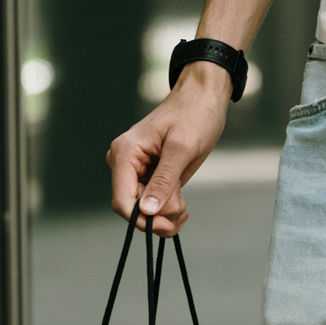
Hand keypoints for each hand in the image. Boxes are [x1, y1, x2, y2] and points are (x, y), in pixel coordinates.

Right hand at [106, 62, 231, 234]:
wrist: (202, 99)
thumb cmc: (194, 116)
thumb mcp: (182, 149)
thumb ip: (164, 181)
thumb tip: (147, 211)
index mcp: (125, 153)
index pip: (122, 200)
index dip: (142, 219)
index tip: (168, 225)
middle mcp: (123, 162)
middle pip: (132, 207)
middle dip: (158, 216)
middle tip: (184, 212)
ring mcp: (134, 169)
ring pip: (143, 208)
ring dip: (165, 213)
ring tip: (185, 204)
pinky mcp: (146, 174)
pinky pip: (151, 201)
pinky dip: (166, 206)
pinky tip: (180, 201)